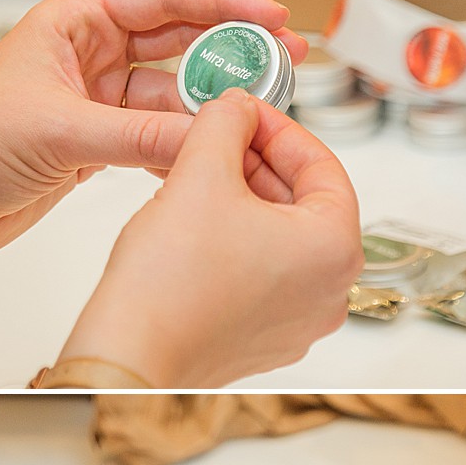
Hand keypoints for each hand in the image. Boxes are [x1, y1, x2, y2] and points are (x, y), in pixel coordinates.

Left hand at [0, 0, 307, 309]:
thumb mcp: (61, 135)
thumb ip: (139, 137)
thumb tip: (207, 139)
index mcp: (73, 23)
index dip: (222, 2)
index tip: (273, 15)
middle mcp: (87, 55)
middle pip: (176, 39)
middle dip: (231, 49)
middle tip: (287, 61)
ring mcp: (93, 101)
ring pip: (170, 94)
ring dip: (211, 103)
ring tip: (261, 113)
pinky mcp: (92, 146)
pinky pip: (155, 136)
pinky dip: (185, 145)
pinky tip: (216, 153)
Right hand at [60, 89, 362, 384]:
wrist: (130, 356)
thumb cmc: (170, 286)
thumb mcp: (202, 174)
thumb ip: (226, 125)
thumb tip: (236, 108)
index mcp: (335, 250)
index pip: (323, 167)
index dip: (280, 128)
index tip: (248, 111)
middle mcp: (329, 293)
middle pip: (303, 204)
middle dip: (257, 163)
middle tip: (219, 136)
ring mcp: (297, 322)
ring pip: (280, 239)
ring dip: (243, 199)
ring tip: (199, 172)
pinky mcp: (262, 339)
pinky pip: (261, 274)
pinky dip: (235, 240)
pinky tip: (195, 220)